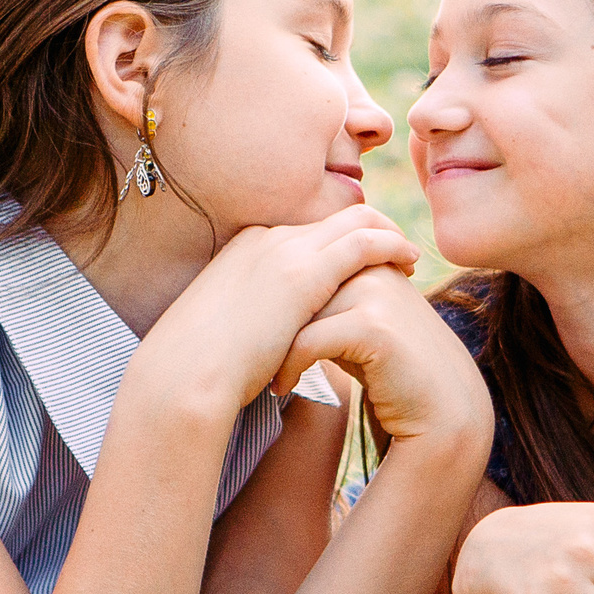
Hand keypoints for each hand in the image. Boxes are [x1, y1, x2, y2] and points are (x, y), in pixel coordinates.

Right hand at [129, 205, 418, 422]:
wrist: (184, 376)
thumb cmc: (202, 372)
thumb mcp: (228, 332)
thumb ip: (255, 320)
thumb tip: (274, 338)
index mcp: (245, 249)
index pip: (307, 232)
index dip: (339, 243)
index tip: (361, 261)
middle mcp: (266, 238)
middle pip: (333, 217)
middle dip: (370, 228)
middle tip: (397, 250)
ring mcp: (285, 249)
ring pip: (355, 220)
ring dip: (388, 232)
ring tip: (409, 255)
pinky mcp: (305, 271)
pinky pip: (365, 241)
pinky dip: (392, 244)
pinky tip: (410, 259)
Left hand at [267, 266, 492, 449]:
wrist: (442, 410)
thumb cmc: (392, 371)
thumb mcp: (358, 325)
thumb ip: (330, 298)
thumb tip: (275, 293)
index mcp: (368, 257)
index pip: (305, 262)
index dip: (277, 299)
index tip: (257, 333)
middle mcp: (372, 265)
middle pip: (297, 284)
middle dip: (270, 319)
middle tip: (250, 353)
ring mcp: (375, 291)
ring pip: (298, 310)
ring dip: (274, 345)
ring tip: (264, 373)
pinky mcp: (373, 324)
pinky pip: (309, 340)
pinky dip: (289, 367)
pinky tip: (282, 388)